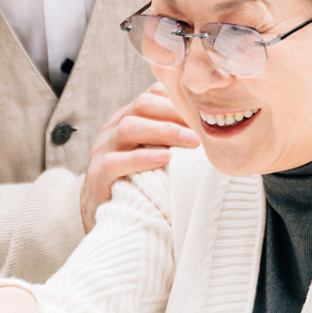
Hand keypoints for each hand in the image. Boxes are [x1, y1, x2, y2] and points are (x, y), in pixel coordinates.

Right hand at [80, 82, 197, 231]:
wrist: (107, 218)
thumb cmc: (139, 181)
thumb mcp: (154, 153)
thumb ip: (173, 138)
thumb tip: (214, 129)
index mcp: (128, 118)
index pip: (152, 95)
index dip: (178, 99)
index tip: (205, 111)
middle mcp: (113, 129)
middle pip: (141, 105)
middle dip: (175, 113)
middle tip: (203, 128)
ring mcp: (102, 151)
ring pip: (128, 127)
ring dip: (164, 131)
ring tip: (192, 141)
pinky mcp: (97, 175)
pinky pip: (115, 162)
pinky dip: (142, 159)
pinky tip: (165, 159)